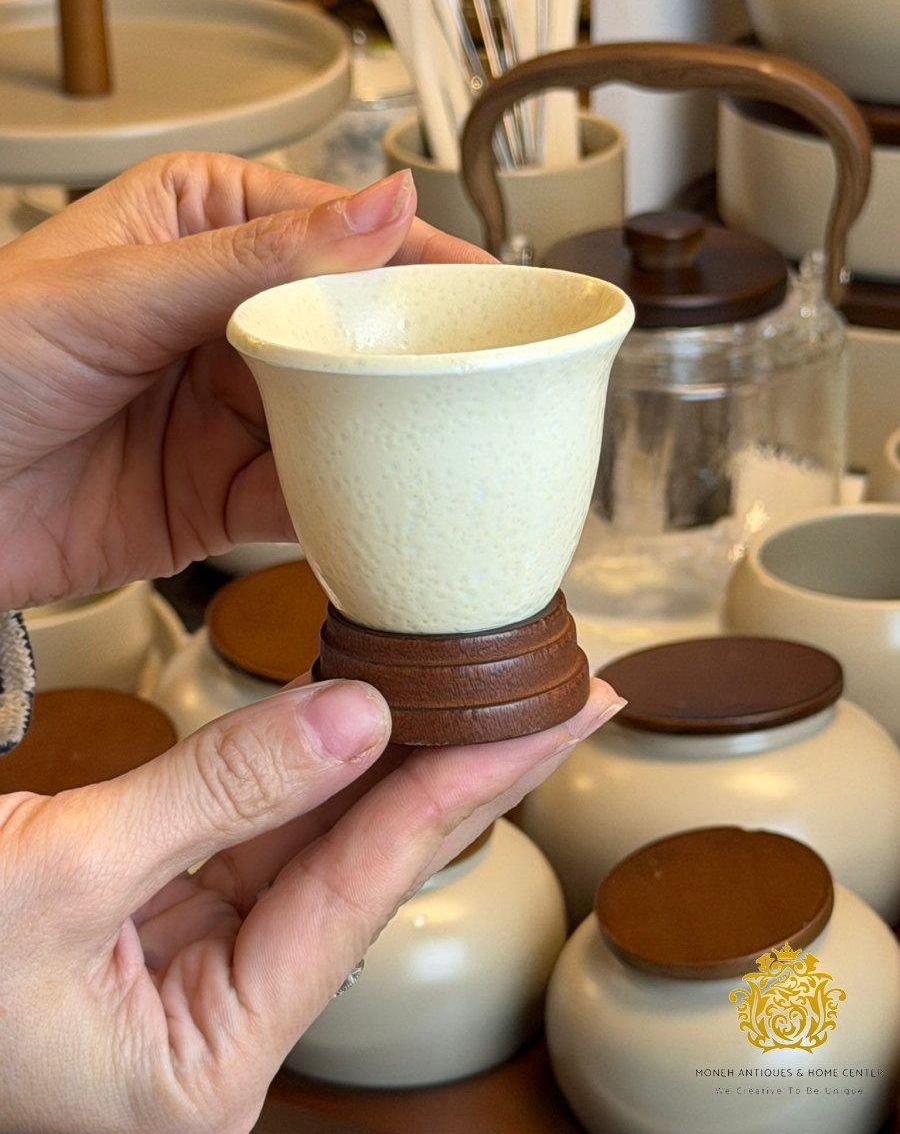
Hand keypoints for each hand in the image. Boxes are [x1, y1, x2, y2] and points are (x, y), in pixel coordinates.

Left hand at [0, 153, 491, 611]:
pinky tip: (385, 499)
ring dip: (390, 432)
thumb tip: (379, 203)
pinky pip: (307, 494)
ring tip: (455, 437)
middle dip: (415, 353)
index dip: (416, 257)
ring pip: (341, 415)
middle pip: (350, 330)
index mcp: (199, 229)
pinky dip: (348, 502)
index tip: (487, 287)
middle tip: (486, 371)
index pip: (332, 232)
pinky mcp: (223, 491)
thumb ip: (259, 259)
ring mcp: (229, 407)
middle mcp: (224, 316)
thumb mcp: (119, 290)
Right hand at [0, 675, 623, 1133]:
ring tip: (492, 694)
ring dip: (399, 761)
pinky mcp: (163, 908)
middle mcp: (218, 1018)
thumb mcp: (63, 878)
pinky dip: (311, 765)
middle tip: (567, 702)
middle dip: (472, 776)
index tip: (546, 719)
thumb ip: (219, 794)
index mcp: (204, 1065)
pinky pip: (257, 826)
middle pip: (369, 866)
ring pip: (319, 838)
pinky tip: (371, 716)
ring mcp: (193, 961)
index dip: (462, 787)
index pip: (366, 888)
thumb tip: (353, 720)